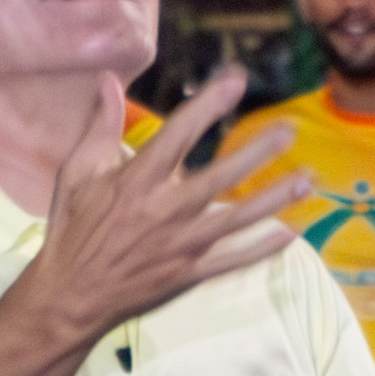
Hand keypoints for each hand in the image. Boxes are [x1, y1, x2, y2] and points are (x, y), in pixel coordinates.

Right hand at [21, 66, 306, 346]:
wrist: (69, 297)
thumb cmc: (72, 230)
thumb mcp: (76, 173)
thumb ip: (99, 125)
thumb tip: (108, 79)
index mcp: (136, 181)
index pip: (179, 133)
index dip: (209, 103)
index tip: (236, 79)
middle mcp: (164, 210)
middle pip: (220, 176)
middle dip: (257, 151)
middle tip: (289, 128)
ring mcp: (180, 245)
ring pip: (236, 219)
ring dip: (273, 198)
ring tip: (306, 179)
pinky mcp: (187, 274)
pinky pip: (232, 260)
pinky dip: (261, 249)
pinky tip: (290, 234)